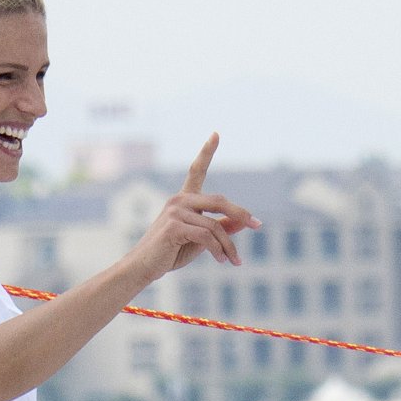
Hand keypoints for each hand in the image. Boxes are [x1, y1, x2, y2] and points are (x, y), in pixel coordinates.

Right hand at [122, 134, 259, 286]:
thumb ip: (220, 228)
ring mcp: (175, 211)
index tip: (216, 134)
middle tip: (257, 225)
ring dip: (228, 245)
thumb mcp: (200, 240)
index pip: (196, 170)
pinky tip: (221, 260)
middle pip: (219, 201)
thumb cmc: (171, 253)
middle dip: (240, 214)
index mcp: (183, 199)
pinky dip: (218, 250)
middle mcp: (179, 200)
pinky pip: (207, 236)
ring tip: (234, 261)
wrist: (144, 267)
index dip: (206, 151)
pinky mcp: (174, 225)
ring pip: (215, 226)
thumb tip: (243, 221)